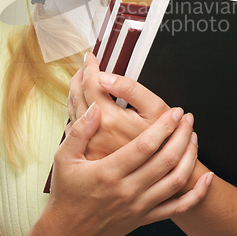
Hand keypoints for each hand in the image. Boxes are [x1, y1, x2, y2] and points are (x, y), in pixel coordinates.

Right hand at [39, 100, 212, 235]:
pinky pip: (178, 208)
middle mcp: (128, 190)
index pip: (145, 146)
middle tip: (188, 118)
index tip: (174, 111)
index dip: (163, 127)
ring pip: (175, 181)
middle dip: (181, 135)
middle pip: (166, 160)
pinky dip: (197, 194)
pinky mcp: (145, 217)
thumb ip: (80, 131)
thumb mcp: (64, 158)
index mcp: (109, 172)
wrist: (68, 232)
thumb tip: (95, 109)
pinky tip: (206, 179)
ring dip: (190, 157)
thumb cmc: (67, 193)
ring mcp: (139, 206)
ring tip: (194, 137)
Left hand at [67, 52, 192, 159]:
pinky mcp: (89, 153)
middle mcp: (94, 134)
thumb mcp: (154, 108)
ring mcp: (90, 146)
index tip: (91, 56)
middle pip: (77, 95)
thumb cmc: (163, 142)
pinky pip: (74, 126)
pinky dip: (76, 109)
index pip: (90, 84)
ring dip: (75, 91)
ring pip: (73, 111)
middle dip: (80, 75)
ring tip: (80, 79)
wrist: (161, 179)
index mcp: (109, 120)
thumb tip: (104, 76)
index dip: (90, 66)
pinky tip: (82, 105)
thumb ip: (130, 89)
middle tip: (84, 65)